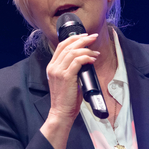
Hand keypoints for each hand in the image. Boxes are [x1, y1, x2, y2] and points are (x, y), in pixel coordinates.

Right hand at [41, 33, 99, 148]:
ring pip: (73, 52)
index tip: (84, 36)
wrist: (61, 112)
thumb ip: (71, 70)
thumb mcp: (66, 81)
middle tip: (93, 37)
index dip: (73, 38)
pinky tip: (92, 59)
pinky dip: (86, 57)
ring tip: (95, 52)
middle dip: (82, 39)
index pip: (61, 46)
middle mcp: (53, 67)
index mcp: (52, 67)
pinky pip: (78, 61)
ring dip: (87, 49)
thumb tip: (85, 60)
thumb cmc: (66, 99)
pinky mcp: (66, 76)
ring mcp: (58, 71)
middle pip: (68, 46)